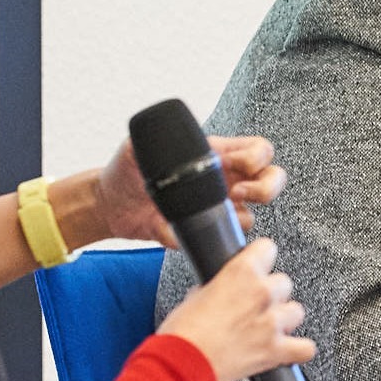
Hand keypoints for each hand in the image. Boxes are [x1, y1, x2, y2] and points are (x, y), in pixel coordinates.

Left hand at [95, 133, 286, 247]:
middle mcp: (224, 180)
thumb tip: (170, 141)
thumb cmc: (127, 170)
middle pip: (271, 179)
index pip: (258, 150)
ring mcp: (216, 207)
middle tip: (239, 193)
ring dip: (237, 217)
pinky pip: (214, 240)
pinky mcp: (201, 231)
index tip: (238, 167)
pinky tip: (175, 229)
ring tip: (211, 214)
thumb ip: (155, 140)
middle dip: (266, 187)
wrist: (110, 204)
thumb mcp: (139, 145)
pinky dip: (197, 238)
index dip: (258, 158)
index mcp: (216, 154)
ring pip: (251, 215)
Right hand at [156, 237, 314, 380]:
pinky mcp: (275, 351)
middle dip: (271, 294)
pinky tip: (287, 348)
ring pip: (296, 311)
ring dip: (284, 319)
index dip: (261, 258)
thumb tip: (223, 290)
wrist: (181, 364)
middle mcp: (261, 293)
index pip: (267, 249)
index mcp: (240, 272)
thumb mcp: (195, 295)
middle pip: (284, 283)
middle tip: (254, 306)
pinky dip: (298, 350)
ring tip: (268, 327)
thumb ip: (219, 287)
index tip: (258, 266)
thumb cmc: (182, 333)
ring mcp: (271, 323)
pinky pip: (305, 349)